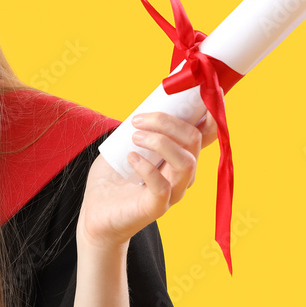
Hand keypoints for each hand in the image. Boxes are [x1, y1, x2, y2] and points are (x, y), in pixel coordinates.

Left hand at [77, 112, 218, 249]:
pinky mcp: (156, 208)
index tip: (202, 91)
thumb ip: (140, 126)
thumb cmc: (112, 179)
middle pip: (194, 141)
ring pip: (186, 163)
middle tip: (137, 120)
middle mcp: (183, 175)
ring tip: (134, 138)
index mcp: (179, 157)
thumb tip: (148, 104)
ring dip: (160, 142)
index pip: (205, 134)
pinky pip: (162, 186)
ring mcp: (172, 193)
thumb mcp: (125, 144)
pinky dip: (146, 167)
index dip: (210, 112)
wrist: (95, 214)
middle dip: (167, 122)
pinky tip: (130, 157)